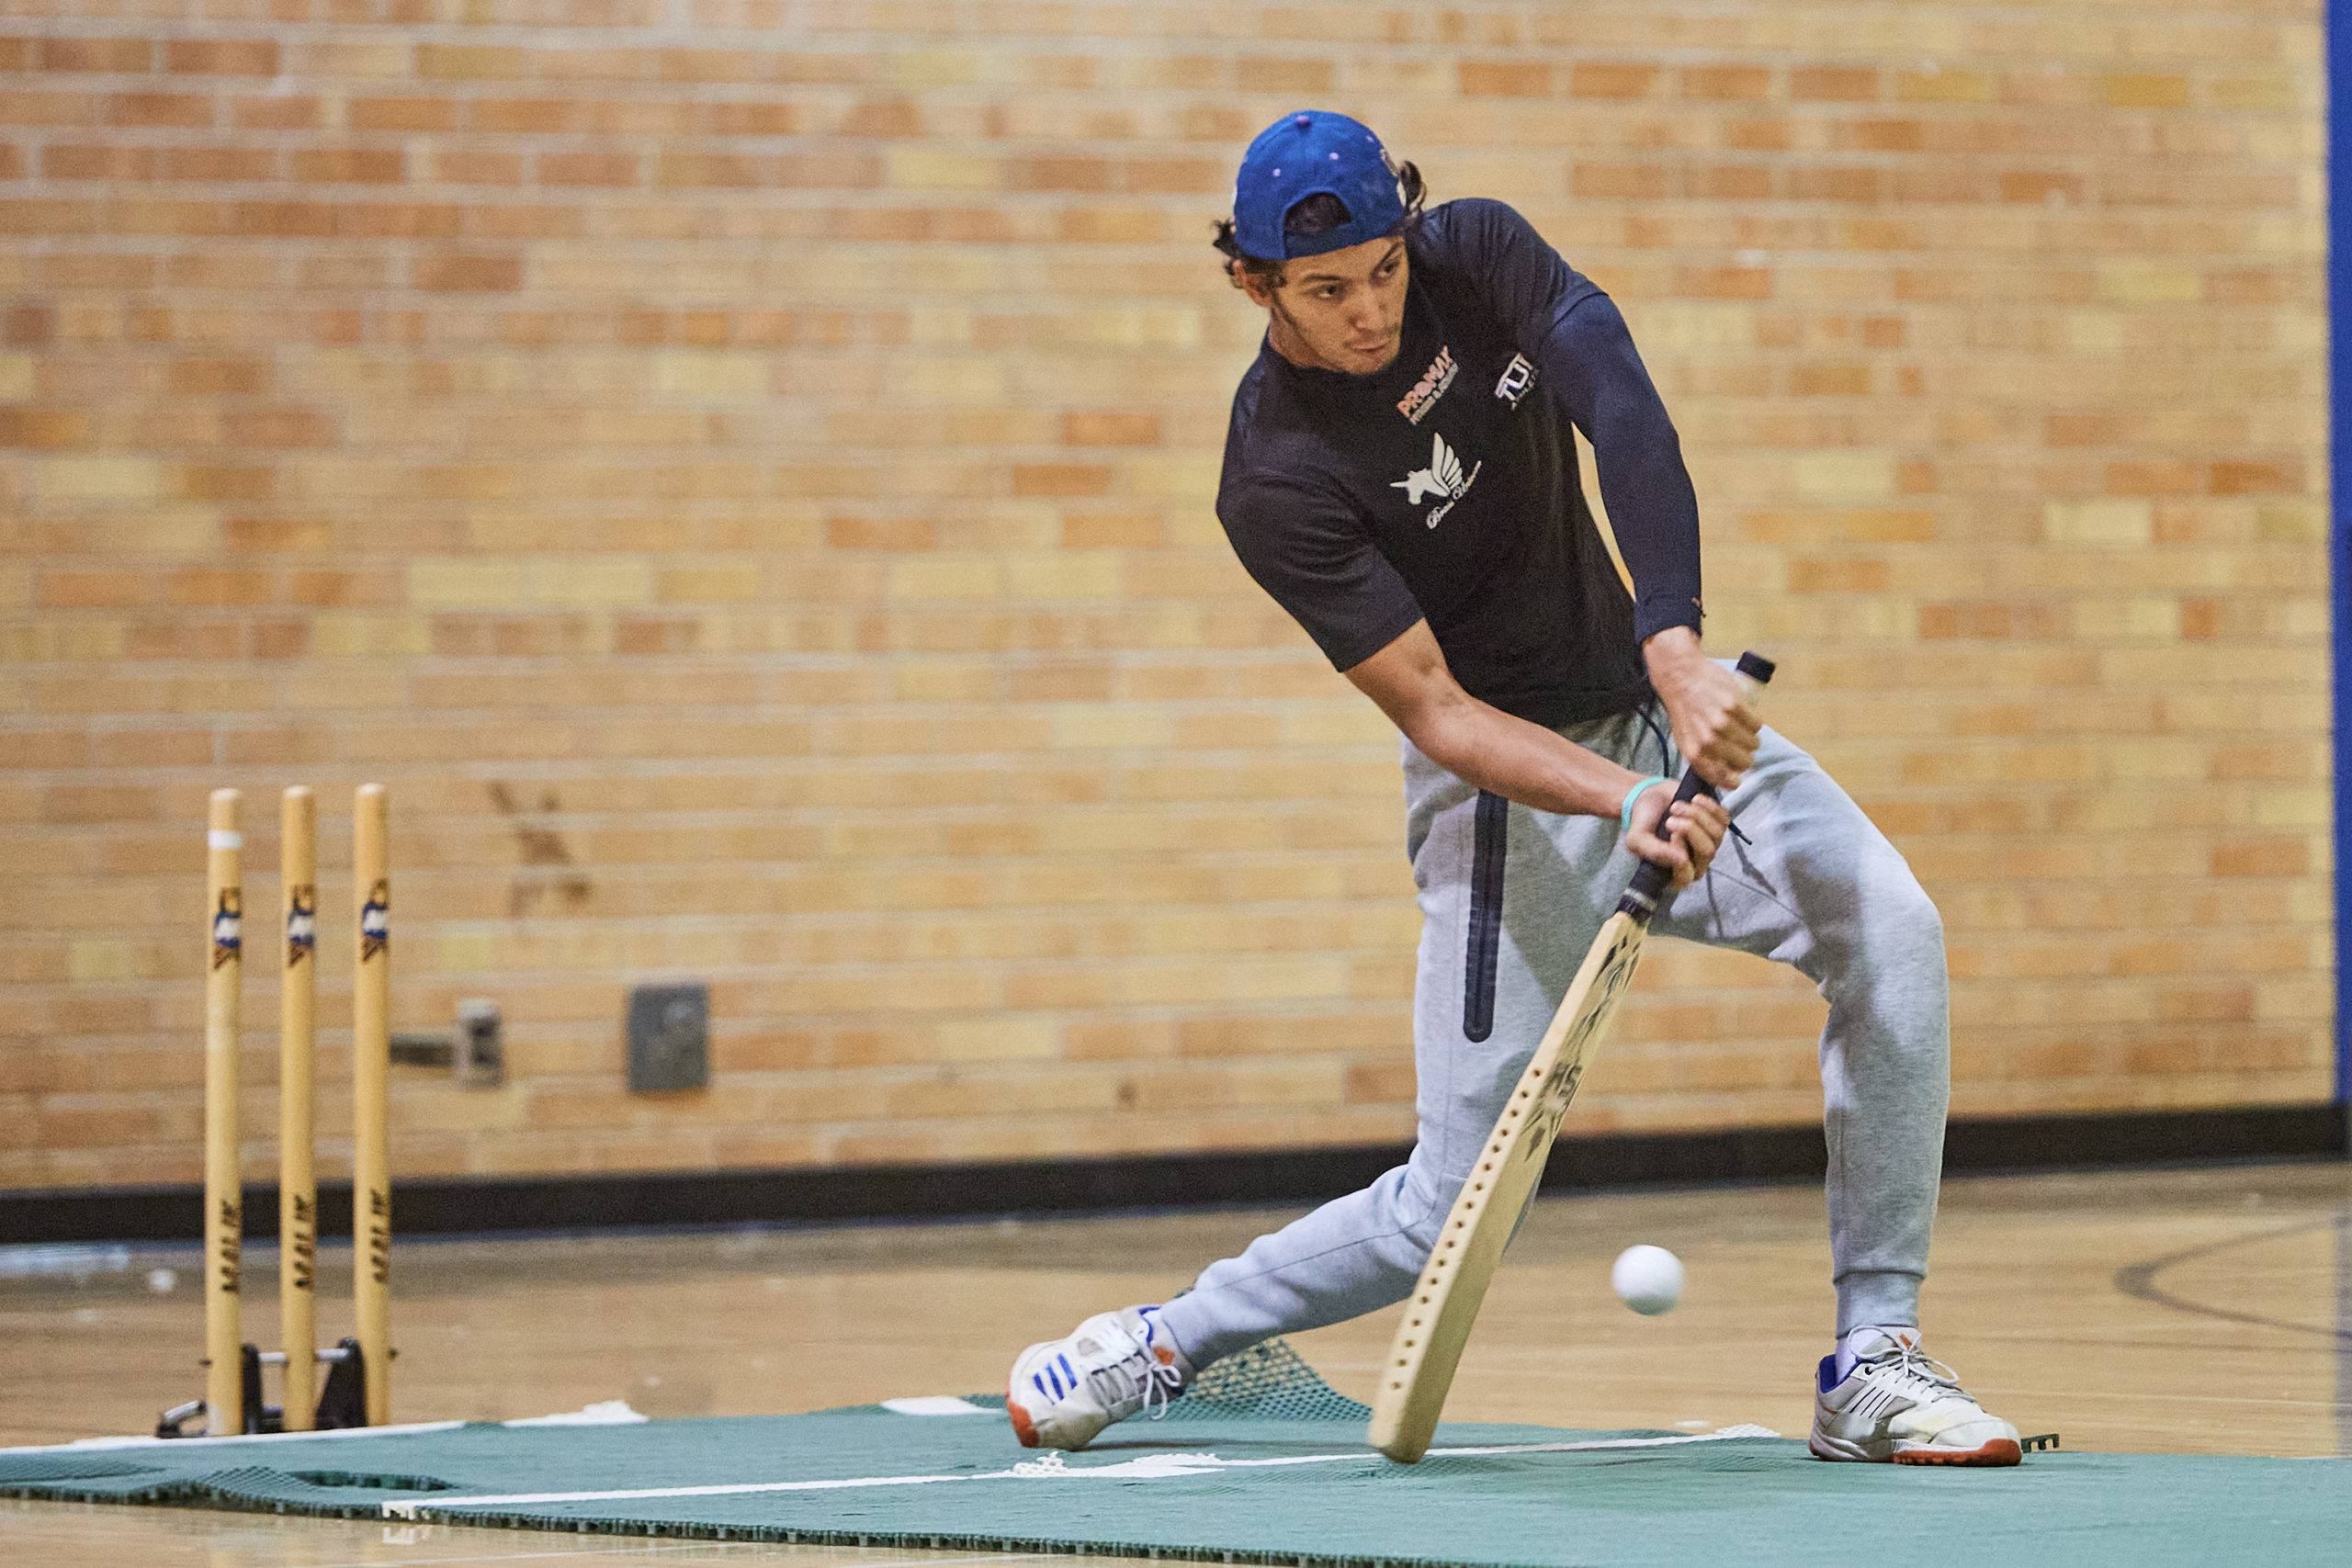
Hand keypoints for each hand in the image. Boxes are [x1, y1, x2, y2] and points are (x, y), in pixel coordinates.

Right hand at [1624, 785, 1730, 890]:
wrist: (1650, 799)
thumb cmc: (1644, 822)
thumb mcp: (1637, 839)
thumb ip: (1654, 852)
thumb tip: (1680, 859)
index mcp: (1676, 872)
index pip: (1687, 875)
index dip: (1680, 853)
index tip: (1669, 833)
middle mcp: (1696, 862)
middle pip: (1707, 852)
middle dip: (1689, 829)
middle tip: (1670, 818)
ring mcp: (1710, 843)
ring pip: (1716, 833)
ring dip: (1695, 815)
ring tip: (1676, 806)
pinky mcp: (1717, 824)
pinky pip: (1723, 818)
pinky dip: (1708, 806)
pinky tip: (1693, 799)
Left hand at [1643, 628, 1759, 792]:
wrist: (1680, 677)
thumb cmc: (1684, 711)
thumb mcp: (1684, 740)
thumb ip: (1701, 759)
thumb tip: (1722, 777)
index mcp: (1694, 753)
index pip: (1722, 778)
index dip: (1733, 780)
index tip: (1737, 778)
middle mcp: (1708, 740)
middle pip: (1744, 762)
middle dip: (1745, 757)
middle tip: (1740, 747)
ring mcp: (1722, 723)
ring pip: (1753, 744)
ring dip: (1751, 739)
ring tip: (1741, 729)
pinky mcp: (1734, 706)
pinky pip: (1757, 724)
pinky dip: (1755, 723)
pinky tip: (1745, 717)